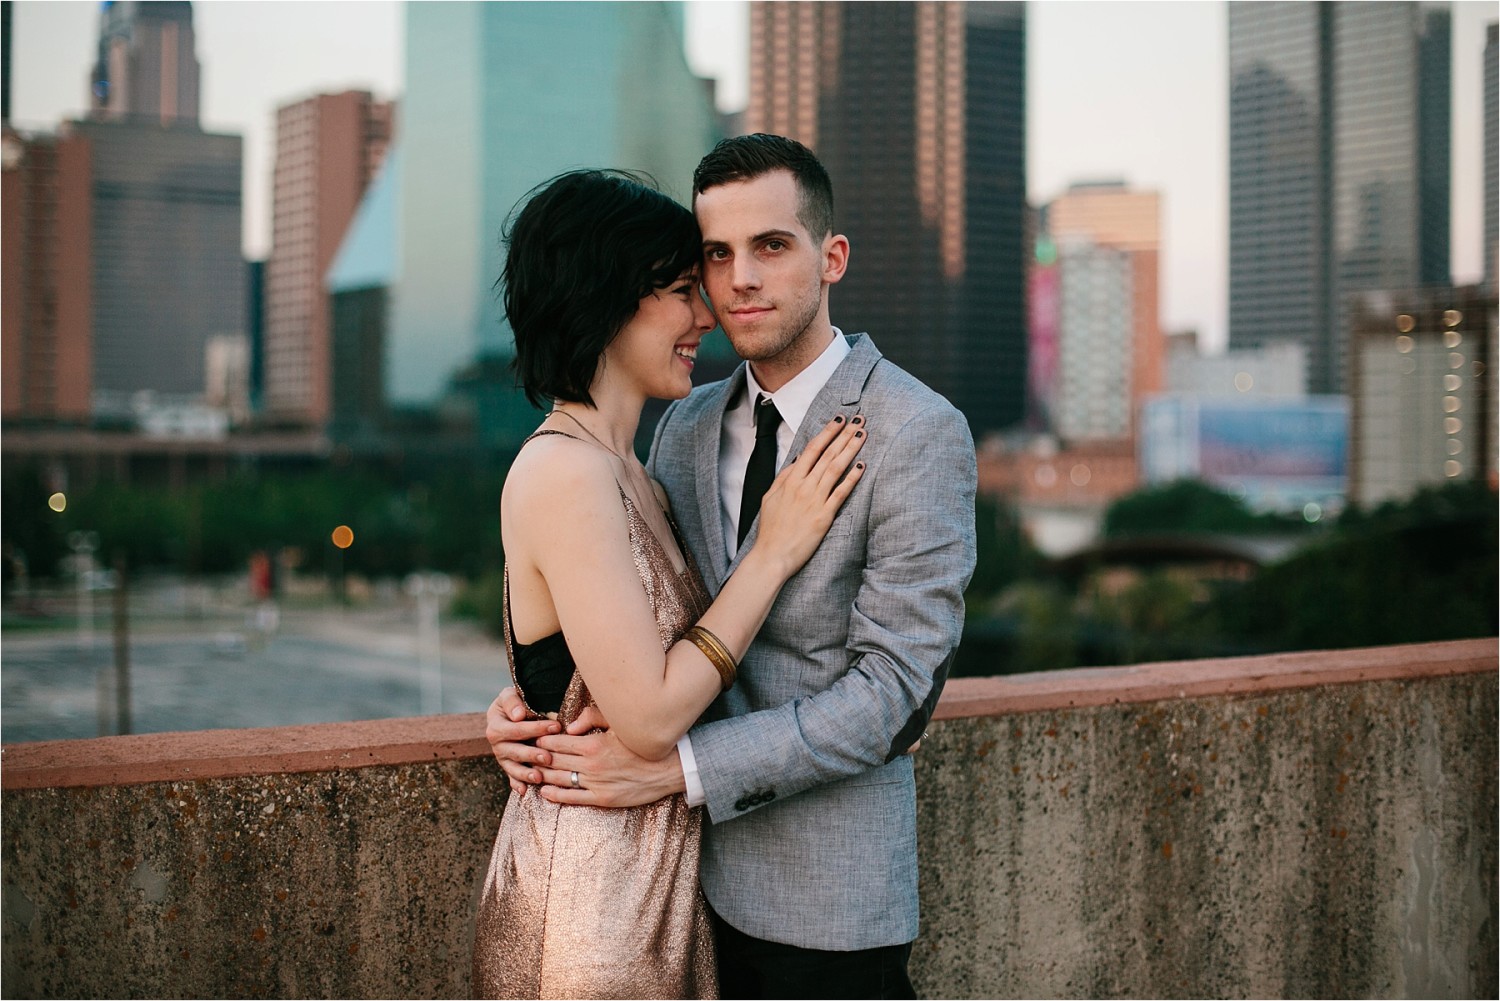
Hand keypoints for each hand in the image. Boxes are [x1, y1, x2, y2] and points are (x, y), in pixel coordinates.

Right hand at [484, 688, 560, 794]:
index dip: (536, 728)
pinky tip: (524, 791)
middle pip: (515, 751)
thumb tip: (518, 716)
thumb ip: (512, 702)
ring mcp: (502, 757)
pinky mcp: (508, 766)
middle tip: (548, 757)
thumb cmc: (514, 702)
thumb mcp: (509, 695)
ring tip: (539, 777)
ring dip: (525, 774)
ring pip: (513, 768)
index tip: (556, 726)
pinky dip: (517, 784)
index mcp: (496, 726)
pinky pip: (512, 777)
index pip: (517, 729)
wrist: (511, 712)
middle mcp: (497, 744)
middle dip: (532, 755)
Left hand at [532, 729, 686, 807]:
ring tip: (530, 772)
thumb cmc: (644, 743)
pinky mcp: (603, 799)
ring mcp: (596, 783)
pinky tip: (545, 792)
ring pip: (559, 780)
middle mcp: (591, 765)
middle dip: (537, 758)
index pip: (557, 742)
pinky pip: (573, 799)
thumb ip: (593, 718)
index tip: (533, 736)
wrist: (669, 768)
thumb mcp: (621, 723)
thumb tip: (569, 725)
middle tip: (524, 754)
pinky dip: (555, 796)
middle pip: (554, 761)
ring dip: (542, 776)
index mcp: (593, 744)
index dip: (542, 739)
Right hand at [753, 414, 866, 575]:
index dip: (826, 432)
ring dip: (850, 449)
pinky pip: (841, 493)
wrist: (771, 555)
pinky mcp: (824, 516)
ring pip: (835, 468)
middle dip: (843, 434)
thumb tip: (797, 460)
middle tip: (858, 419)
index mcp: (790, 480)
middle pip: (827, 454)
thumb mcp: (769, 498)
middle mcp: (803, 486)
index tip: (838, 419)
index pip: (811, 449)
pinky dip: (852, 478)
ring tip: (862, 434)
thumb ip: (784, 478)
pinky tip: (862, 466)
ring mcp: (814, 500)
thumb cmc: (770, 530)